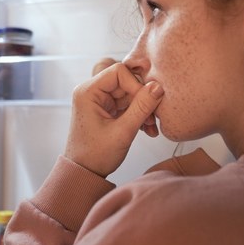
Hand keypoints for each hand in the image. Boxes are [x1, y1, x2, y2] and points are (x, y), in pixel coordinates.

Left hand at [64, 62, 163, 176]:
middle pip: (125, 80)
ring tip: (151, 126)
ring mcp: (99, 100)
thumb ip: (142, 107)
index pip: (118, 71)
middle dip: (142, 97)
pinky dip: (138, 113)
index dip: (136, 85)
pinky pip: (127, 103)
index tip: (147, 103)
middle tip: (152, 116)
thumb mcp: (123, 131)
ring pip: (128, 92)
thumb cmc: (95, 155)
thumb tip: (158, 87)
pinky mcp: (106, 109)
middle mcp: (91, 91)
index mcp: (87, 92)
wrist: (85, 173)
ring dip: (142, 107)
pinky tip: (147, 129)